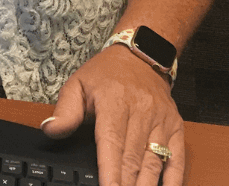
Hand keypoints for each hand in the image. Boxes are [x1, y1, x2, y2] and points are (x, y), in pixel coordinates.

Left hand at [41, 46, 183, 185]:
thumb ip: (65, 111)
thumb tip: (51, 130)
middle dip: (126, 185)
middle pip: (133, 158)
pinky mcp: (175, 127)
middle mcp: (141, 112)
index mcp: (114, 102)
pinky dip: (173, 179)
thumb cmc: (107, 74)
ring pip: (154, 161)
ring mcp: (161, 121)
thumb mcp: (78, 84)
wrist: (141, 56)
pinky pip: (177, 158)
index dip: (110, 171)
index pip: (112, 143)